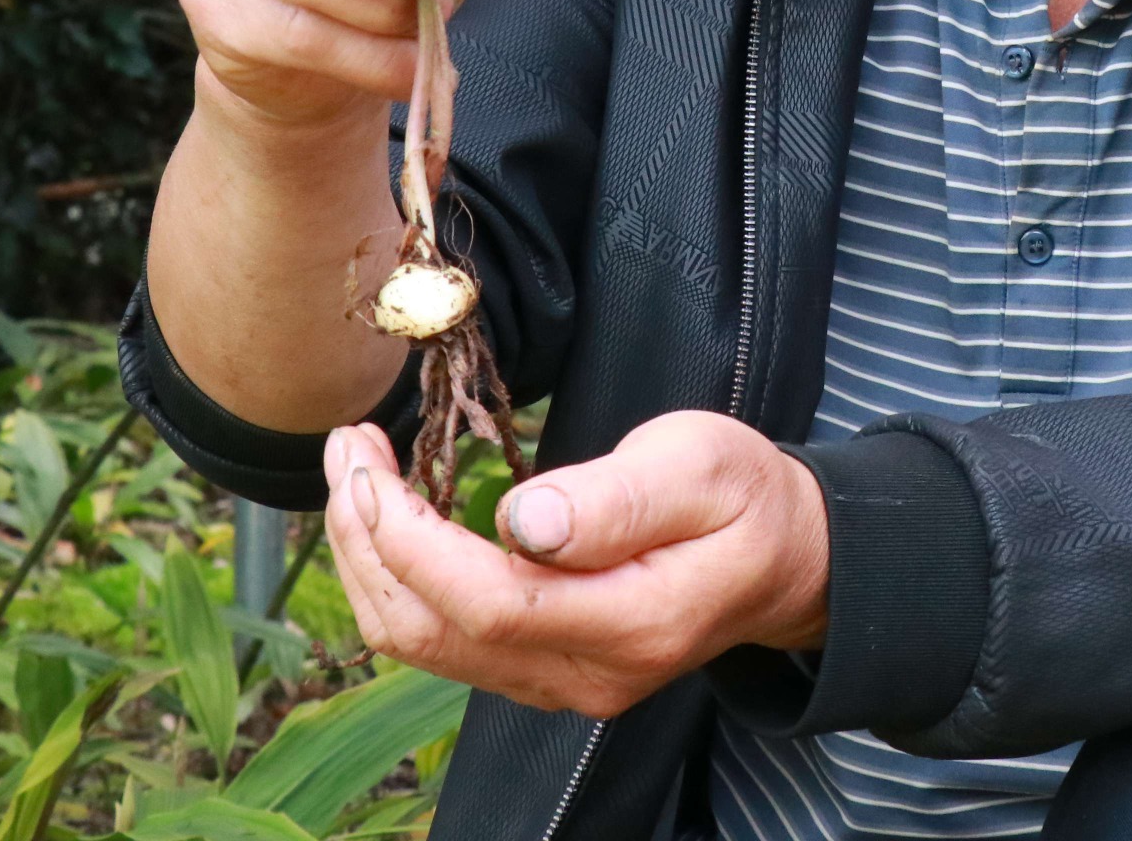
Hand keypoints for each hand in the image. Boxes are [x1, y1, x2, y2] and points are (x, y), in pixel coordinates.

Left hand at [321, 412, 831, 718]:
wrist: (784, 560)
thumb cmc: (746, 497)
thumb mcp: (701, 466)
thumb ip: (616, 498)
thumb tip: (524, 519)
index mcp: (634, 623)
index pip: (490, 602)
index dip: (411, 541)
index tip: (371, 464)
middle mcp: (586, 675)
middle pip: (434, 633)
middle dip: (367, 541)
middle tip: (347, 449)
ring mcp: (560, 683)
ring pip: (424, 645)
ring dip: (370, 560)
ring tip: (356, 473)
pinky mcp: (543, 670)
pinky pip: (443, 641)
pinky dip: (399, 579)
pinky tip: (392, 519)